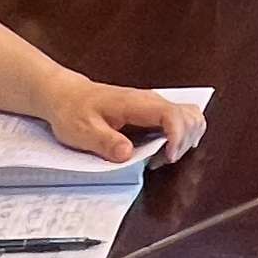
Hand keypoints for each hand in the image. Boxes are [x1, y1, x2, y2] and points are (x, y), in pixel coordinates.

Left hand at [40, 78, 203, 165]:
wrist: (67, 96)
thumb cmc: (73, 111)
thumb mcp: (82, 131)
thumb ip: (105, 142)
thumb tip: (128, 154)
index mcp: (136, 103)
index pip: (171, 114)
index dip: (177, 137)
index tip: (167, 157)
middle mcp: (151, 101)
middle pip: (189, 116)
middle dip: (183, 142)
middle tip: (160, 161)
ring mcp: (154, 105)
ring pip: (190, 116)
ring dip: (187, 138)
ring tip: (165, 156)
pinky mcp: (152, 112)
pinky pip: (180, 119)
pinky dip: (182, 135)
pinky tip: (167, 149)